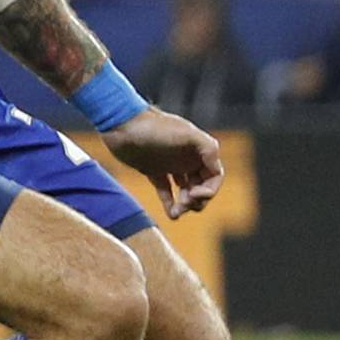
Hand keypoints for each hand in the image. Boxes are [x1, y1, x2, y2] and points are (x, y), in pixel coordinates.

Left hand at [102, 106, 222, 218]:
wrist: (121, 125)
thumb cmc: (154, 128)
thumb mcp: (185, 134)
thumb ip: (208, 147)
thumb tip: (218, 166)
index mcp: (199, 149)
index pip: (215, 176)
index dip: (210, 190)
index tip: (194, 195)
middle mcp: (188, 158)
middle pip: (202, 186)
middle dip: (196, 200)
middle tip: (183, 205)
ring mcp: (171, 165)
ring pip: (186, 191)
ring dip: (185, 204)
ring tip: (175, 213)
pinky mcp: (154, 170)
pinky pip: (166, 190)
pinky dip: (170, 203)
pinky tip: (170, 214)